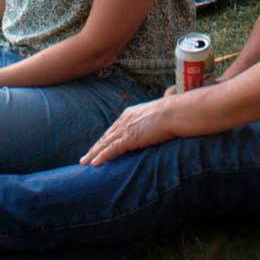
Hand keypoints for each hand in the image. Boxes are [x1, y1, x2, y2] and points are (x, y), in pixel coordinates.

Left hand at [76, 88, 207, 167]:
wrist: (175, 113)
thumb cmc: (173, 111)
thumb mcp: (163, 109)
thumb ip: (161, 109)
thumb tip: (170, 95)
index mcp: (130, 113)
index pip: (114, 129)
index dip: (105, 139)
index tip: (98, 146)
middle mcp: (124, 120)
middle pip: (106, 137)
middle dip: (95, 148)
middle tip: (85, 157)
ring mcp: (125, 129)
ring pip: (104, 144)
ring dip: (93, 155)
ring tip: (84, 163)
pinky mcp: (128, 138)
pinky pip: (111, 150)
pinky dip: (101, 157)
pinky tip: (94, 164)